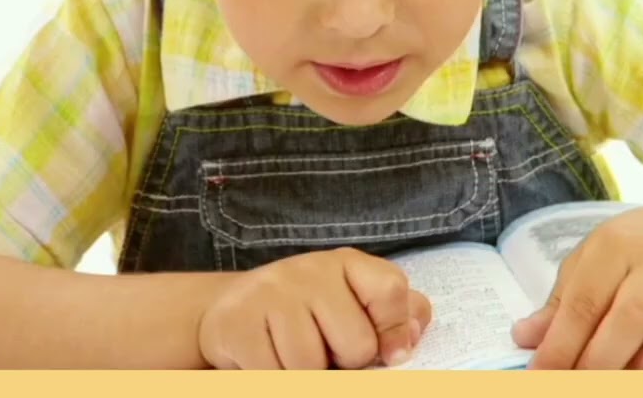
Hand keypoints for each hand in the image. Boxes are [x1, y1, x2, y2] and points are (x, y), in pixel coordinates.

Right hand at [198, 246, 432, 368]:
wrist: (230, 309)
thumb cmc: (304, 312)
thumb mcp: (351, 302)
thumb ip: (392, 313)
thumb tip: (412, 332)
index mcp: (347, 264)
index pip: (391, 290)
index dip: (395, 331)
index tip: (390, 354)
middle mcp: (309, 269)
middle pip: (356, 345)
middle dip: (343, 361)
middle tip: (323, 349)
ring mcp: (270, 292)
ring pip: (311, 366)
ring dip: (305, 374)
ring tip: (292, 355)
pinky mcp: (237, 321)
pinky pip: (272, 374)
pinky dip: (273, 378)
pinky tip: (266, 358)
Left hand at [512, 199, 642, 368]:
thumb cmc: (635, 251)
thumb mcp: (590, 262)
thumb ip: (560, 304)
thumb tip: (524, 338)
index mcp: (616, 245)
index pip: (585, 302)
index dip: (561, 346)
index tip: (541, 376)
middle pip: (633, 316)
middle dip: (602, 364)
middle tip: (582, 387)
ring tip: (627, 385)